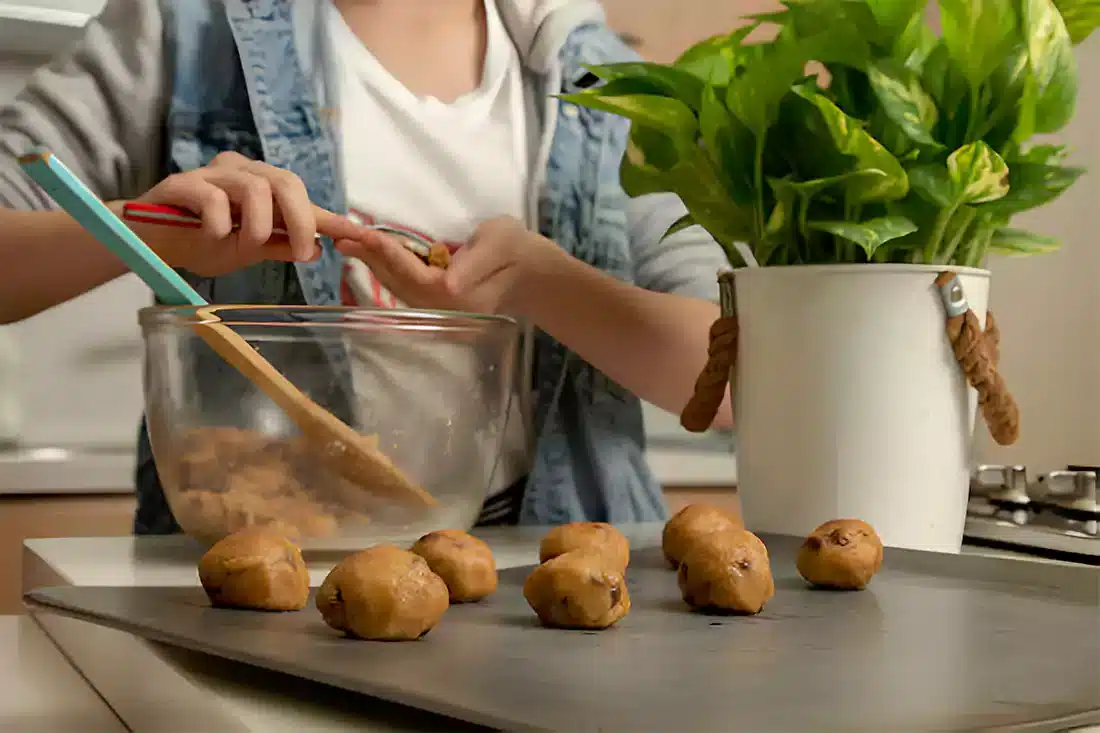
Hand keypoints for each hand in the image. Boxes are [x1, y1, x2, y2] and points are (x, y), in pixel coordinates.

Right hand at [125, 151, 364, 276]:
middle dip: (300, 221)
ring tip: (243, 246)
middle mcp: (240, 171)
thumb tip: (318, 248)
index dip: (331, 218)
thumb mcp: (249, 249)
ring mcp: (210, 174)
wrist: (151, 244)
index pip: (302, 197)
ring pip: (253, 189)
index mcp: (261, 184)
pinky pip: (212, 199)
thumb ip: (281, 245)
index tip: (359, 236)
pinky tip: (211, 236)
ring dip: (257, 226)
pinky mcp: (180, 184)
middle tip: (300, 254)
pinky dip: (220, 225)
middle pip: (285, 182)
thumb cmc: (201, 241)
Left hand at [335, 216, 562, 314]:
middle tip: (342, 235)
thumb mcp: (501, 242)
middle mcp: (444, 308)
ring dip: (374, 265)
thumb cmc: (520, 252)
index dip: (387, 253)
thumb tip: (450, 281)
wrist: (537, 276)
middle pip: (398, 283)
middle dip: (370, 258)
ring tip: (351, 243)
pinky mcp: (440, 304)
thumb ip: (475, 260)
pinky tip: (374, 256)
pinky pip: (406, 288)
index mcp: (458, 294)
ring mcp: (441, 310)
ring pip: (399, 287)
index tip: (363, 233)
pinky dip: (388, 271)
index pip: (413, 273)